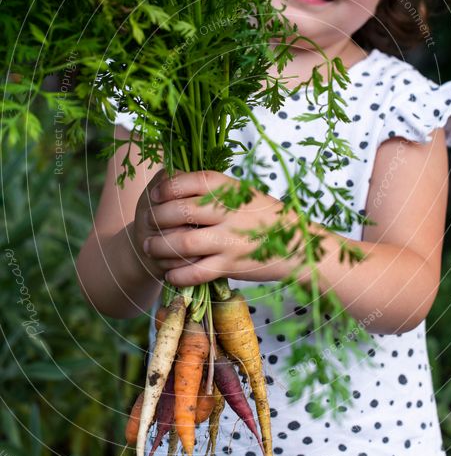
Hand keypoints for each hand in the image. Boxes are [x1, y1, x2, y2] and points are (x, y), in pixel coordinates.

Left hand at [139, 169, 293, 286]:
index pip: (189, 181)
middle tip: (147, 224)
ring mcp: (229, 240)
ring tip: (150, 248)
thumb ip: (215, 191)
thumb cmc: (266, 216)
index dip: (167, 187)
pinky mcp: (231, 265)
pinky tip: (170, 274)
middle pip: (179, 212)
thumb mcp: (244, 194)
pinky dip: (177, 274)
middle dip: (156, 219)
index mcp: (230, 189)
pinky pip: (195, 272)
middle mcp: (228, 212)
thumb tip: (176, 183)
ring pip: (182, 244)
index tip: (156, 194)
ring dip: (160, 247)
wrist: (298, 245)